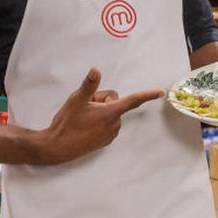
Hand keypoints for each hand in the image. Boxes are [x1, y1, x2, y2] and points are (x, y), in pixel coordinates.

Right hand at [39, 68, 162, 163]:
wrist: (57, 147)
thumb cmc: (67, 123)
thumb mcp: (76, 100)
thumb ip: (89, 85)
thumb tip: (96, 70)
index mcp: (110, 112)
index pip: (133, 100)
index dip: (147, 95)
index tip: (160, 92)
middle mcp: (114, 124)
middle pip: (113, 101)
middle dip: (100, 99)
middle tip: (84, 107)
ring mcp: (110, 133)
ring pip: (109, 112)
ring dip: (98, 111)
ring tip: (82, 118)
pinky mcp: (105, 140)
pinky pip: (107, 123)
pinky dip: (98, 120)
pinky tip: (84, 125)